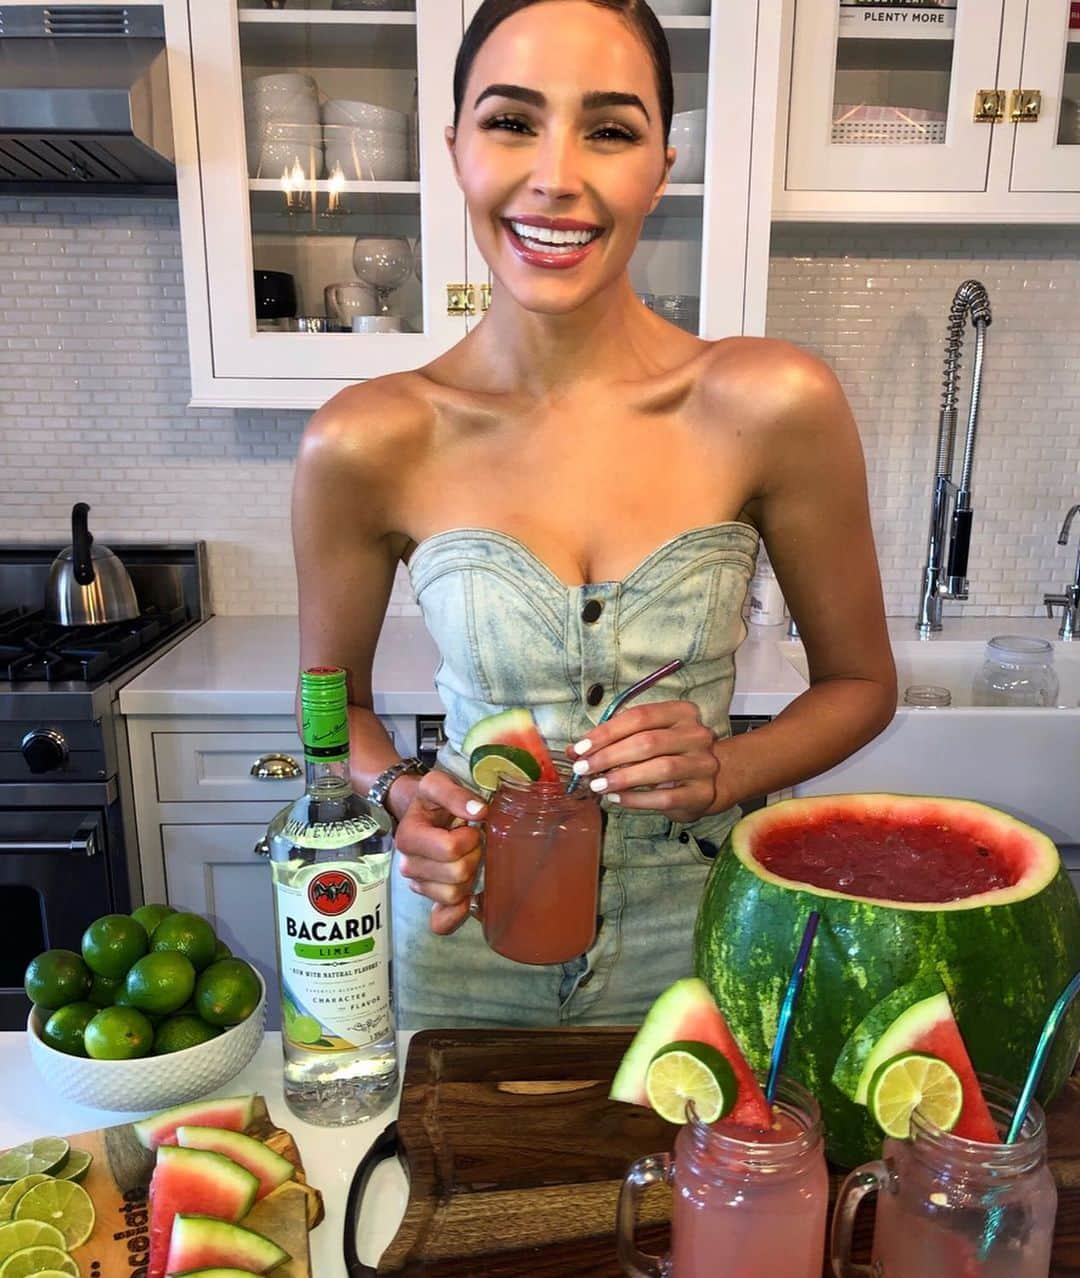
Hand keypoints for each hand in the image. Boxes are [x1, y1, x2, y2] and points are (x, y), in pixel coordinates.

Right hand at [394, 770, 486, 935]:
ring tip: (467, 857)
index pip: (449, 849)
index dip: (469, 838)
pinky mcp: (429, 901)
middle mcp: (408, 866)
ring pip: (454, 896)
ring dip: (470, 877)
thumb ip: (455, 794)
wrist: (420, 814)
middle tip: (472, 842)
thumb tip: (479, 812)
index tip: (469, 826)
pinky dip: (457, 915)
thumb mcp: (437, 784)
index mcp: (408, 838)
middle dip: (473, 856)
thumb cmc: (430, 802)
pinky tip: (469, 900)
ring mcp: (418, 886)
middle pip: (456, 875)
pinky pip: (441, 923)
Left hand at [566, 700, 720, 822]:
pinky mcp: (702, 793)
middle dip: (609, 756)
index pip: (639, 716)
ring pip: (660, 769)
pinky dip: (636, 798)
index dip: (606, 732)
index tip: (581, 748)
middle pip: (648, 742)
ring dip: (622, 778)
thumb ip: (613, 740)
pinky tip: (616, 798)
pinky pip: (665, 797)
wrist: (707, 780)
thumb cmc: (668, 753)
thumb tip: (575, 751)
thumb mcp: (644, 738)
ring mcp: (703, 764)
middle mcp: (697, 735)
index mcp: (682, 713)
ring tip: (597, 785)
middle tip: (583, 770)